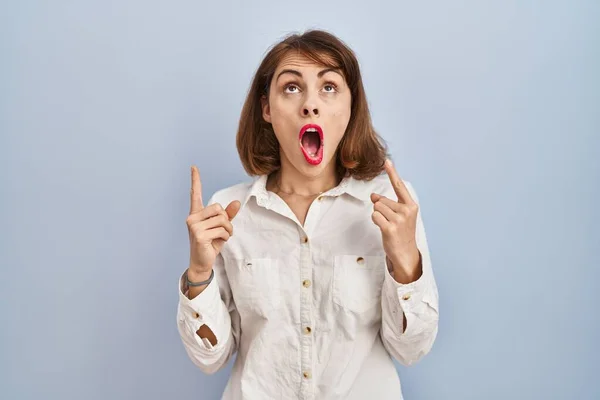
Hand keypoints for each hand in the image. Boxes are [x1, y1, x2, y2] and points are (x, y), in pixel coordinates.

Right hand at [186, 165, 240, 273]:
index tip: (194, 167)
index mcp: (196, 213)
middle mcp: (192, 217)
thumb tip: (237, 202)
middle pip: (218, 208)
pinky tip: (219, 242)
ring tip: (222, 237)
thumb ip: (228, 215)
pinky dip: (226, 236)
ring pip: (222, 219)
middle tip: (224, 231)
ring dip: (228, 230)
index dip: (195, 180)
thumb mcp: (221, 228)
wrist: (202, 262)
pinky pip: (221, 230)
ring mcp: (194, 226)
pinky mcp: (199, 235)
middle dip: (226, 220)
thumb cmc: (211, 244)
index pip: (195, 194)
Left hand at [371, 159, 421, 282]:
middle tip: (389, 221)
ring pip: (377, 208)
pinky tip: (383, 228)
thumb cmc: (401, 232)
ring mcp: (399, 220)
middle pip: (381, 200)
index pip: (399, 186)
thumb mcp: (398, 215)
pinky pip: (375, 216)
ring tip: (387, 225)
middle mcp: (407, 210)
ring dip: (378, 216)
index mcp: (411, 205)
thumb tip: (373, 195)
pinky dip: (375, 221)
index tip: (387, 161)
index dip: (392, 173)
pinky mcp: (390, 228)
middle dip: (380, 208)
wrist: (405, 252)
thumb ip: (387, 203)